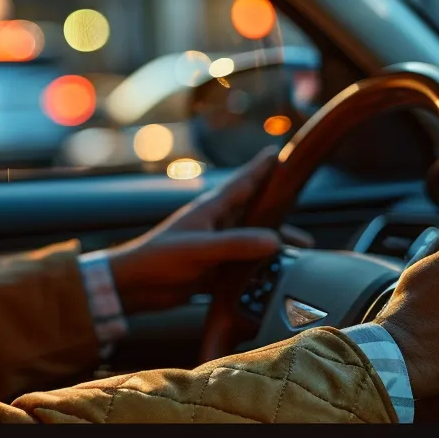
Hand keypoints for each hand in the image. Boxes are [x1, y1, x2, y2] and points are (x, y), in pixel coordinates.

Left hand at [94, 147, 309, 313]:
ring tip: (302, 251)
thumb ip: (236, 244)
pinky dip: (261, 269)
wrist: (135, 286)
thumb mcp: (199, 249)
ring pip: (254, 240)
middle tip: (304, 207)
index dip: (264, 166)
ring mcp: (217, 246)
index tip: (281, 152)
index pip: (245, 181)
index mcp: (213, 208)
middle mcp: (219, 223)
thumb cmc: (159, 258)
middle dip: (281, 210)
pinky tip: (278, 275)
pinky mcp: (215, 269)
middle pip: (257, 211)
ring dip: (275, 245)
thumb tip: (275, 240)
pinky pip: (245, 265)